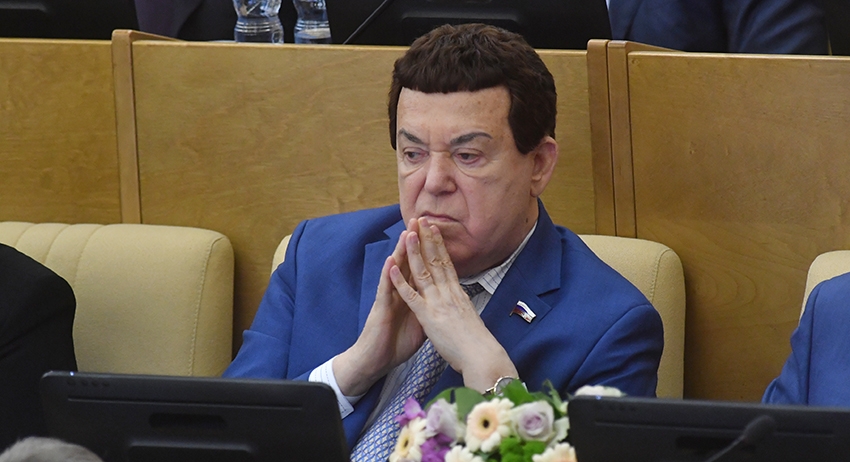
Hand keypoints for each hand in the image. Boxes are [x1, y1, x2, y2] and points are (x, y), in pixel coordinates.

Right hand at [333, 220, 425, 395]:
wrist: (375, 360)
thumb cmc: (395, 343)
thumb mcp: (420, 324)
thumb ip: (429, 308)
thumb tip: (443, 302)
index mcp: (412, 295)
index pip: (422, 268)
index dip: (430, 251)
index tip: (438, 233)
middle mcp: (399, 292)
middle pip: (410, 262)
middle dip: (416, 242)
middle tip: (422, 220)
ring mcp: (388, 298)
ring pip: (396, 271)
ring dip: (401, 252)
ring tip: (407, 233)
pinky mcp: (380, 308)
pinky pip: (385, 290)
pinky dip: (388, 276)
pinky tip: (390, 262)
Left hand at [389, 218, 518, 391]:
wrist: (481, 356)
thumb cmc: (478, 344)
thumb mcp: (471, 318)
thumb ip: (463, 307)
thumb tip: (462, 301)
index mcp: (458, 294)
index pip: (447, 264)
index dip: (440, 245)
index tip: (434, 229)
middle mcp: (449, 293)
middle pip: (436, 261)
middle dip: (427, 239)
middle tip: (421, 219)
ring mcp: (438, 303)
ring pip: (424, 272)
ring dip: (414, 252)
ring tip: (407, 233)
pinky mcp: (427, 316)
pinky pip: (411, 296)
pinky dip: (400, 281)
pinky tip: (392, 268)